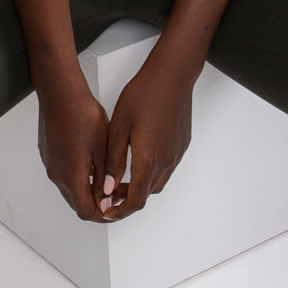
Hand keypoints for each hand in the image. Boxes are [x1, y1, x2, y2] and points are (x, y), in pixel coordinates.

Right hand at [36, 69, 111, 219]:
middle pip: (76, 203)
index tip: (116, 208)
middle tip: (114, 195)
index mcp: (72, 176)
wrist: (60, 94)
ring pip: (69, 189)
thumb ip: (104, 178)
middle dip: (96, 204)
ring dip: (86, 190)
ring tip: (105, 178)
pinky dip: (77, 177)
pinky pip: (63, 174)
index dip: (103, 215)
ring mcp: (50, 165)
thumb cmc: (83, 116)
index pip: (86, 211)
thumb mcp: (102, 149)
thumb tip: (106, 200)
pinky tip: (90, 162)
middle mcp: (57, 175)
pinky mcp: (48, 155)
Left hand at [98, 52, 194, 219]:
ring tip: (120, 180)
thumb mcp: (119, 127)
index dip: (119, 211)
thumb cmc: (143, 95)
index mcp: (148, 160)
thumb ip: (113, 161)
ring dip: (139, 188)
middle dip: (126, 200)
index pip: (135, 200)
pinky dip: (150, 174)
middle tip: (108, 195)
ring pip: (157, 183)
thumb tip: (107, 188)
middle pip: (146, 194)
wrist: (172, 75)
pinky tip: (138, 162)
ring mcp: (176, 154)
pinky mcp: (182, 145)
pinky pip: (166, 168)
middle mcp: (166, 161)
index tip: (106, 211)